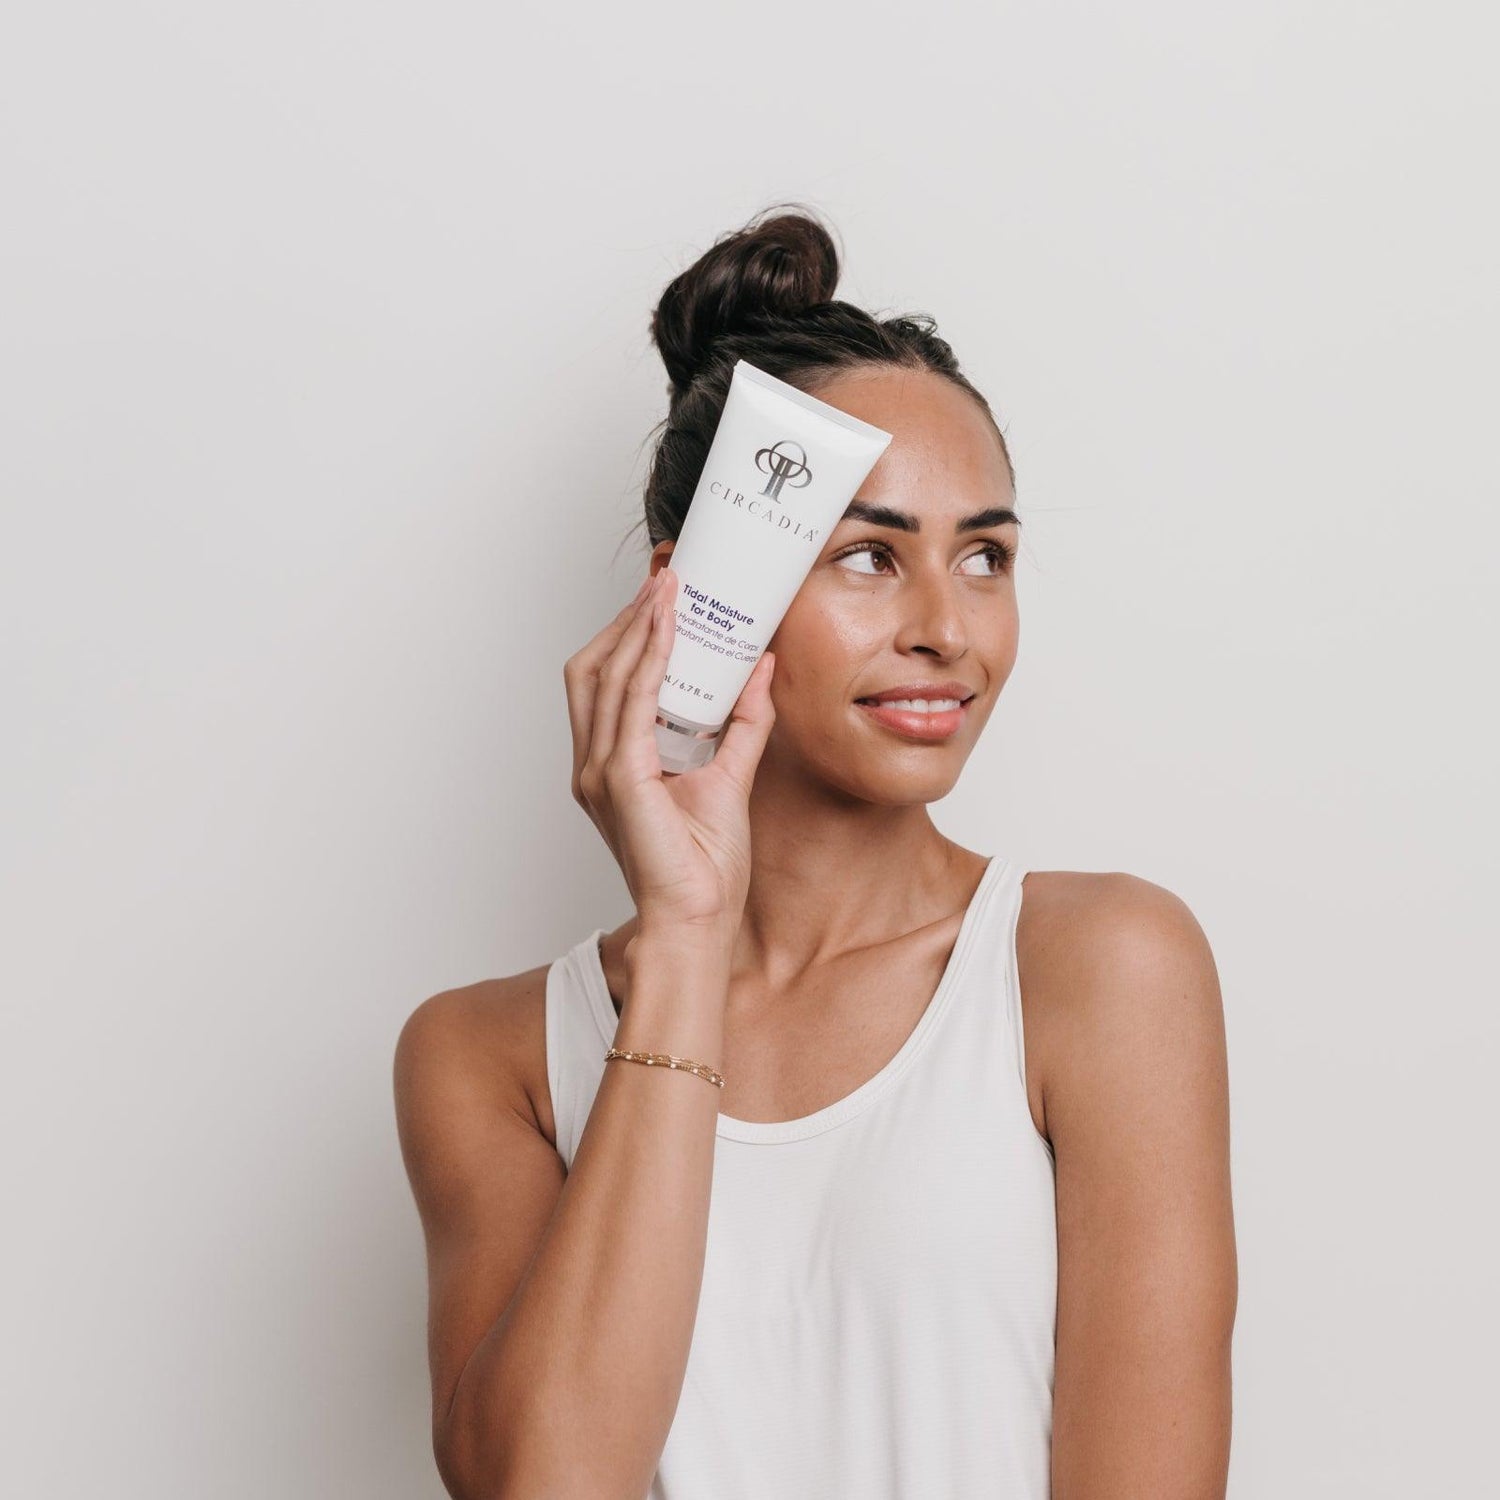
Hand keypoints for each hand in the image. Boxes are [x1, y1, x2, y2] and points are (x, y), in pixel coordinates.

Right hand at [564, 566, 776, 943]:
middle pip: (592, 668)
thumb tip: (762, 667)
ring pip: (607, 675)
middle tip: (666, 581)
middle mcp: (593, 764)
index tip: (662, 597)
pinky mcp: (621, 781)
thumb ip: (744, 722)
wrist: (697, 921)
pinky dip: (648, 660)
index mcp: (610, 765)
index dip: (626, 634)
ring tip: (667, 589)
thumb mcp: (730, 775)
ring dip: (636, 626)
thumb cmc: (703, 867)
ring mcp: (599, 772)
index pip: (604, 681)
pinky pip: (630, 703)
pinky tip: (669, 630)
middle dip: (626, 619)